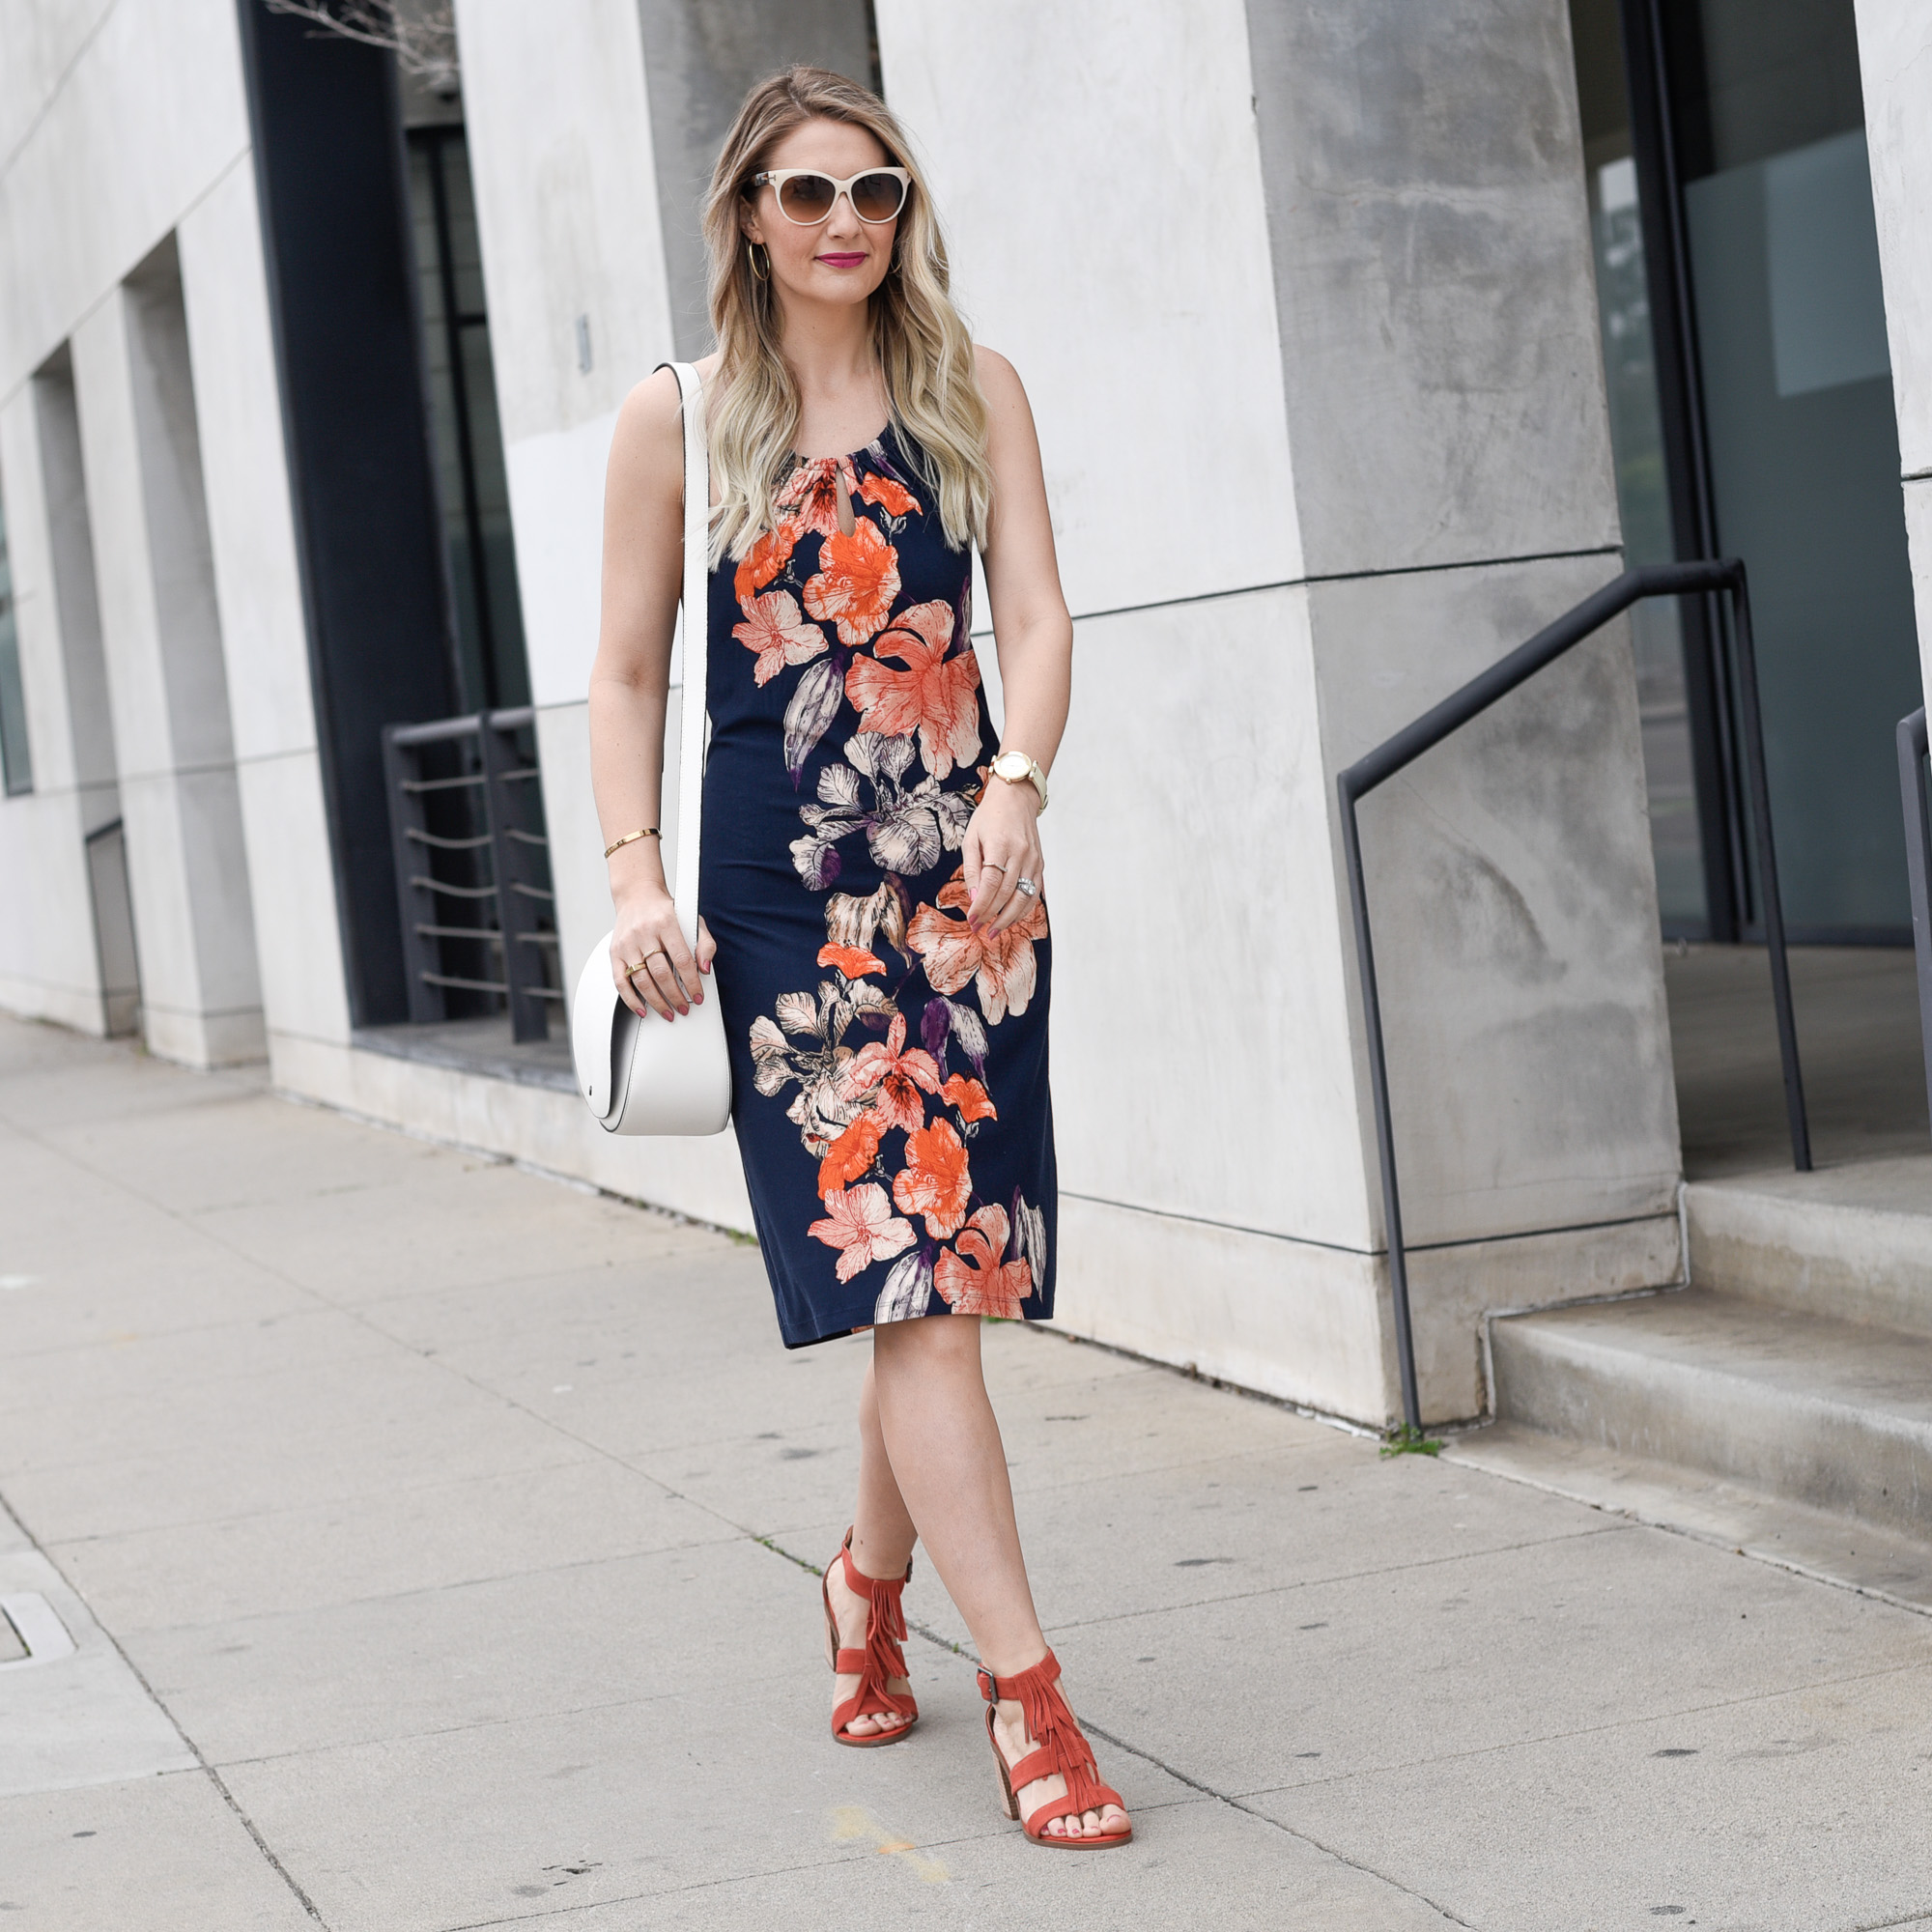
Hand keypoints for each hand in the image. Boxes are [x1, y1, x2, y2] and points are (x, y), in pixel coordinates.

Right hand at [611, 889, 715, 1020]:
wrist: (637, 895)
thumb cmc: (665, 910)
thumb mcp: (692, 920)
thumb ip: (704, 943)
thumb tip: (705, 968)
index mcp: (666, 923)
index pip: (682, 959)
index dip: (691, 982)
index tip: (698, 996)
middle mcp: (644, 933)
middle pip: (661, 973)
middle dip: (675, 996)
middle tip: (684, 1008)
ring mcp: (627, 943)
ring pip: (641, 980)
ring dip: (656, 1001)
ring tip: (668, 1011)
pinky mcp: (614, 952)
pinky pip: (620, 981)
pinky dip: (631, 999)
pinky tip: (642, 1009)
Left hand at [962, 775, 1043, 933]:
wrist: (1016, 799)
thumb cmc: (990, 818)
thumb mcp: (971, 838)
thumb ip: (972, 869)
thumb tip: (974, 898)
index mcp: (1001, 844)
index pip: (991, 883)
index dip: (981, 905)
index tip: (971, 920)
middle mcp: (1021, 853)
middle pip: (1008, 893)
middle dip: (993, 916)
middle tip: (980, 930)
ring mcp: (1034, 860)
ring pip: (1025, 897)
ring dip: (1010, 918)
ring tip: (996, 930)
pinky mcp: (1040, 864)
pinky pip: (1035, 892)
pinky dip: (1024, 909)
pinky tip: (1011, 918)